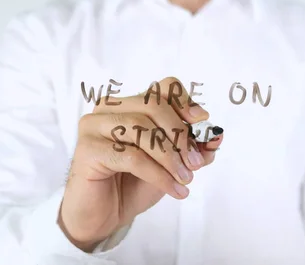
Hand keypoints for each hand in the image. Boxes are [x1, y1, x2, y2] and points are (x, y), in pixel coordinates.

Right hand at [59, 77, 223, 251]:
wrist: (103, 216)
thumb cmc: (133, 184)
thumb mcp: (172, 164)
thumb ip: (193, 148)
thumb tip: (216, 136)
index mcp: (129, 104)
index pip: (163, 88)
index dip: (185, 102)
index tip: (203, 122)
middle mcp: (108, 108)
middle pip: (152, 104)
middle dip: (180, 134)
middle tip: (195, 162)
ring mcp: (94, 126)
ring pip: (141, 129)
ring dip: (170, 157)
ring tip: (185, 178)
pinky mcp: (87, 149)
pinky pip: (131, 156)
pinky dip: (158, 173)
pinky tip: (173, 189)